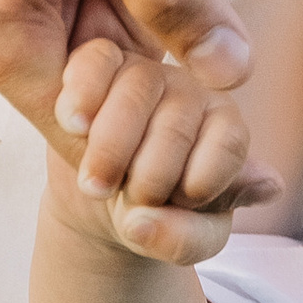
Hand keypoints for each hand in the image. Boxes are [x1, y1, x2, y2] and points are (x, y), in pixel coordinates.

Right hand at [42, 25, 282, 266]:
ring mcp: (146, 73)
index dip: (199, 185)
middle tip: (129, 201)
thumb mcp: (181, 241)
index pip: (228, 144)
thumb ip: (181, 240)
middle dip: (148, 178)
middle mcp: (193, 93)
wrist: (104, 199)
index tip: (176, 205)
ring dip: (110, 148)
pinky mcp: (100, 63)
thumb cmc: (156, 216)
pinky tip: (74, 128)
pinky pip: (96, 61)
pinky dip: (83, 96)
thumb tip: (144, 223)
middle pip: (177, 124)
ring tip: (95, 186)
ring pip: (137, 90)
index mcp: (226, 129)